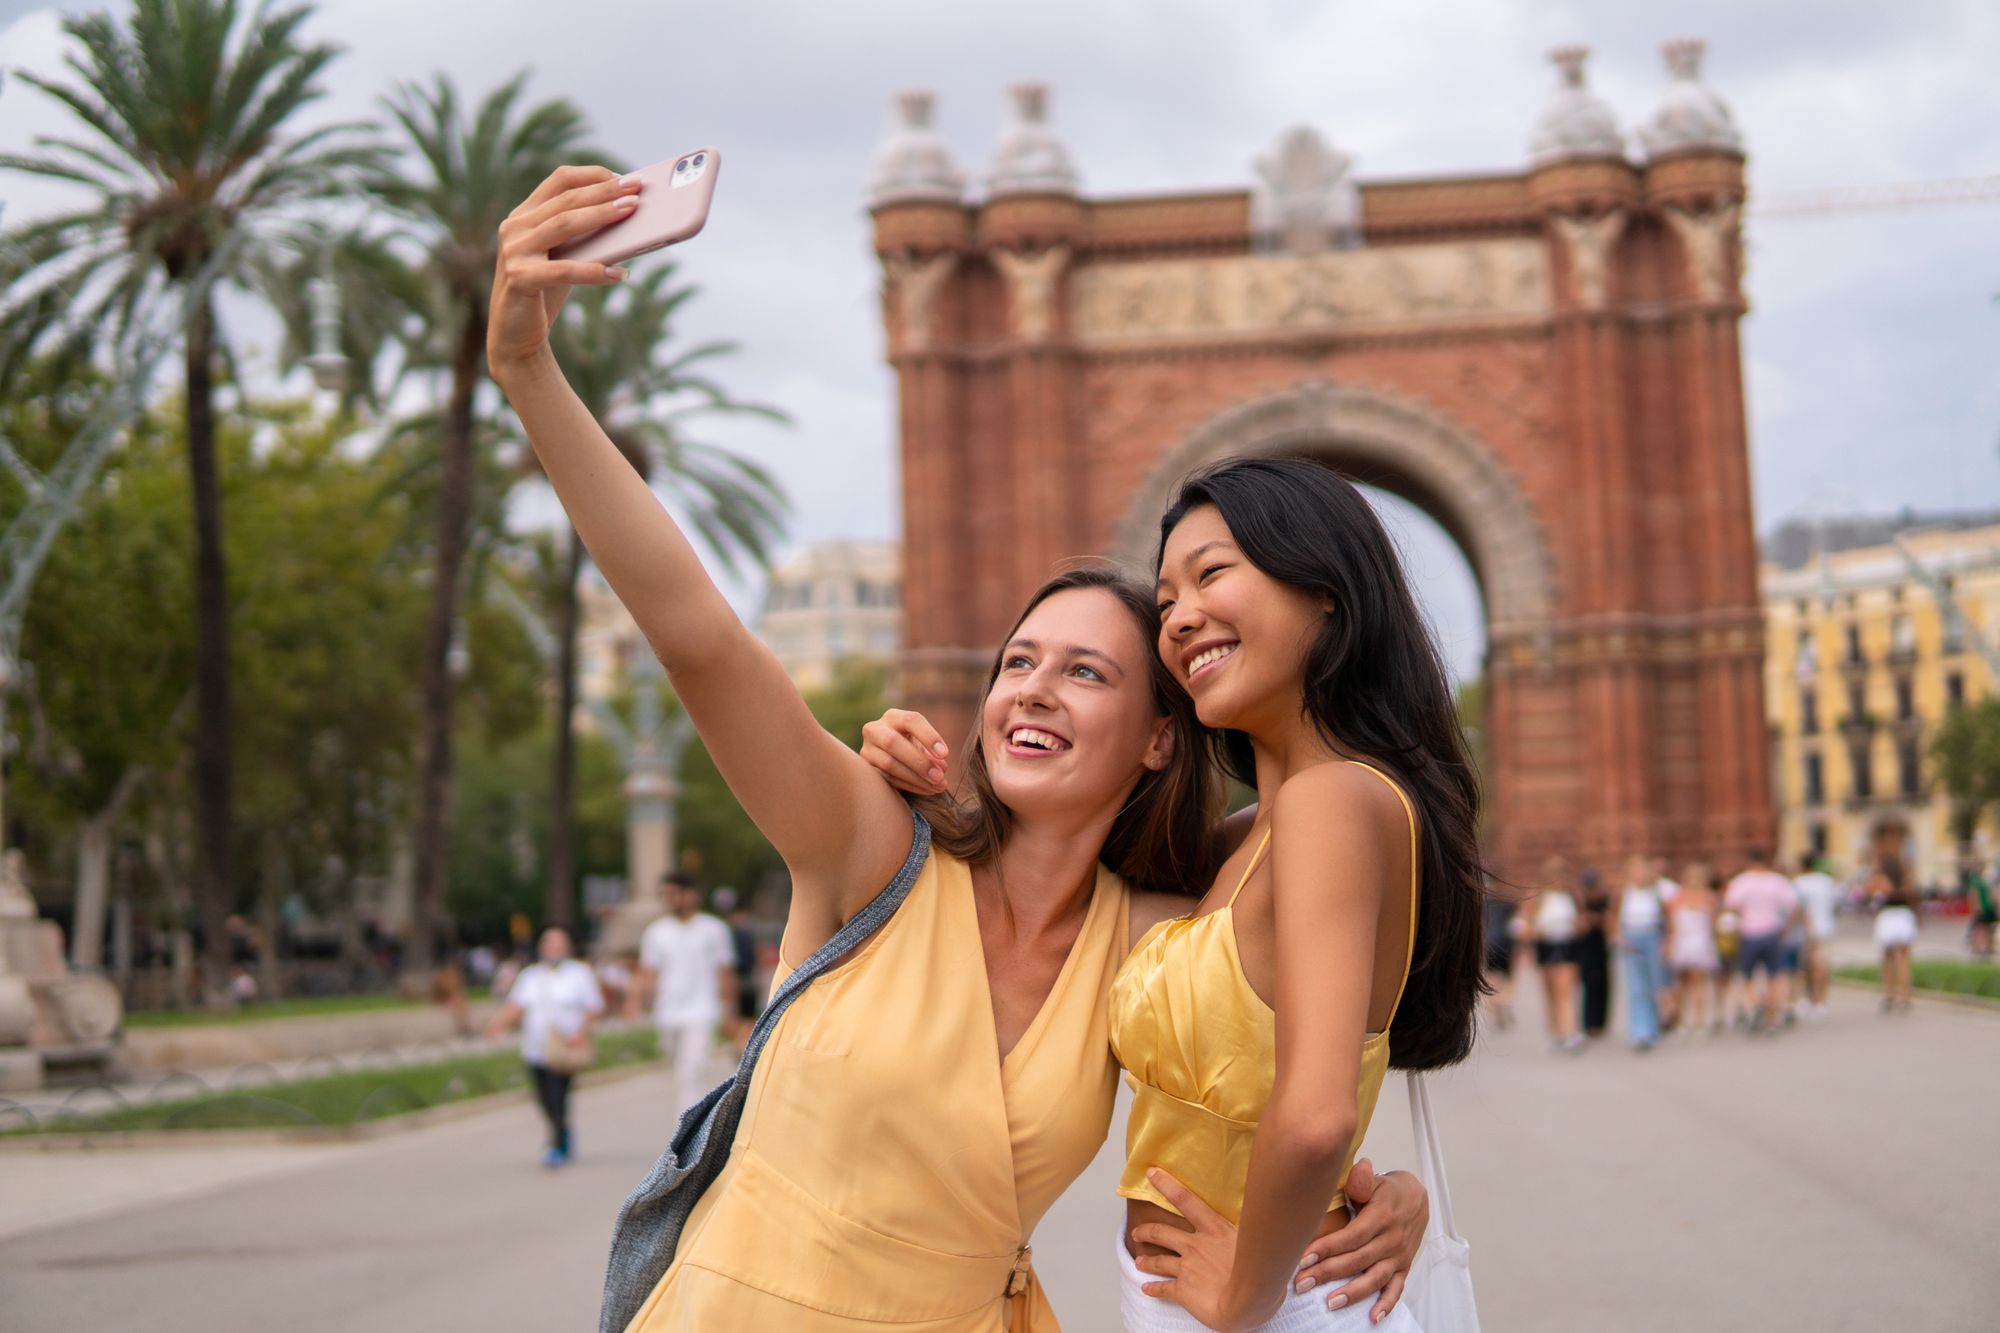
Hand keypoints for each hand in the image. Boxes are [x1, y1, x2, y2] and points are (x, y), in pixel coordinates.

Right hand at [488, 165, 639, 372]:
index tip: (624, 178)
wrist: (516, 336)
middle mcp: (514, 227)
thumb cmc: (545, 291)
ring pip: (564, 224)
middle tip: (636, 190)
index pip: (559, 181)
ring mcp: (514, 251)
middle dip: (604, 192)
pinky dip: (594, 271)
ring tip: (631, 212)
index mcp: (523, 215)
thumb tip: (629, 218)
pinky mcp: (519, 278)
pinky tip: (619, 274)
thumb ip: (583, 236)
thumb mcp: (564, 256)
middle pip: (566, 200)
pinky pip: (564, 270)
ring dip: (602, 216)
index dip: (593, 176)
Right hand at [858, 708, 950, 795]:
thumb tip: (941, 768)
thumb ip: (931, 752)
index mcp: (893, 717)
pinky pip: (887, 779)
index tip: (945, 754)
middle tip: (939, 777)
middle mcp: (875, 729)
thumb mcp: (921, 742)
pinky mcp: (866, 769)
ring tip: (937, 786)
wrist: (886, 755)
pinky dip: (910, 786)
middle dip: (919, 762)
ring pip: (889, 763)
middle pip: (893, 742)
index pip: (910, 720)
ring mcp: (867, 749)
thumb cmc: (910, 746)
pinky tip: (927, 790)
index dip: (928, 736)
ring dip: (916, 778)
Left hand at [1127, 1169, 1275, 1332]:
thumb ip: (1252, 1225)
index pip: (1185, 1200)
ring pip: (1159, 1260)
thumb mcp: (1258, 1238)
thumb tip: (1265, 1211)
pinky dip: (1153, 1289)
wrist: (1248, 1300)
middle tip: (1136, 1231)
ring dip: (1147, 1261)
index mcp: (1214, 1229)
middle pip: (1163, 1232)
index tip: (1151, 1174)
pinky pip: (1164, 1288)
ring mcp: (1187, 1268)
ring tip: (1139, 1261)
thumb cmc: (1261, 1271)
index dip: (1166, 1185)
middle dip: (1146, 1230)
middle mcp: (1195, 1245)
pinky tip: (1146, 1289)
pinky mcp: (1183, 1290)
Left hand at [1292, 1158, 1427, 1321]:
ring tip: (1330, 1303)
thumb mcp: (1375, 1180)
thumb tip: (1359, 1168)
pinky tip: (1373, 1317)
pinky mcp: (1403, 1266)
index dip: (1327, 1248)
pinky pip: (1396, 1288)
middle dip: (1328, 1273)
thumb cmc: (1387, 1190)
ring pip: (1375, 1278)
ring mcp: (1398, 1255)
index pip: (1352, 1236)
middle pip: (1357, 1259)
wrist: (1417, 1198)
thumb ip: (1363, 1179)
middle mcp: (1391, 1239)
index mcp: (1381, 1216)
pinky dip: (1387, 1304)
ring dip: (1352, 1292)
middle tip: (1302, 1283)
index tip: (1303, 1259)